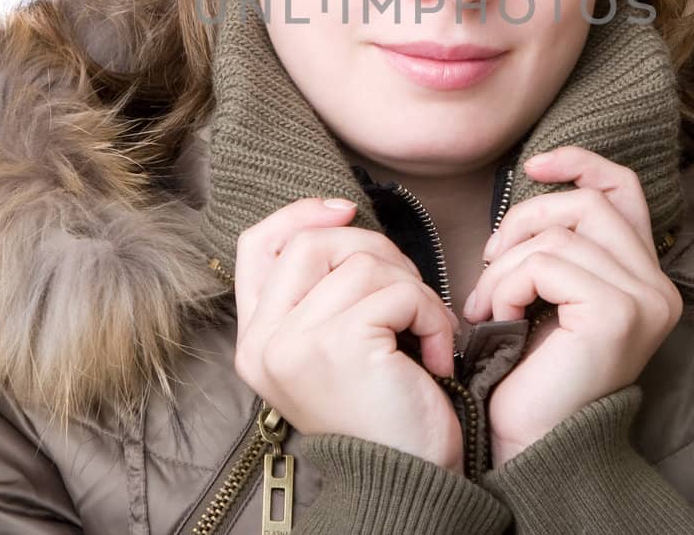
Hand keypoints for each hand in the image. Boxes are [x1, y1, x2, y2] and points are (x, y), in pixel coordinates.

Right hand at [232, 197, 467, 472]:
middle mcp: (263, 342)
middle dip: (375, 250)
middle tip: (408, 293)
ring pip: (363, 262)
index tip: (345, 207)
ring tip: (426, 334)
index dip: (300, 214)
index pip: (258, 246)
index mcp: (256, 341)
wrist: (406, 485)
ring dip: (413, 289)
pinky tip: (437, 355)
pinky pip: (398, 291)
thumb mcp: (334, 350)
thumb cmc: (382, 415)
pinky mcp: (338, 345)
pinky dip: (432, 314)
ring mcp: (295, 343)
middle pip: (314, 243)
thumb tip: (341, 216)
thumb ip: (320, 294)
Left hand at [462, 147, 681, 465]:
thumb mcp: (548, 295)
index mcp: (645, 279)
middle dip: (526, 219)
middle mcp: (657, 288)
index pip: (623, 190)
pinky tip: (497, 319)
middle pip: (588, 203)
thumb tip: (539, 179)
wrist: (531, 444)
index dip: (580, 163)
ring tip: (486, 305)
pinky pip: (546, 265)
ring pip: (559, 235)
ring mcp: (643, 300)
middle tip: (490, 261)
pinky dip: (507, 286)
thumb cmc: (530, 374)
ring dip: (505, 266)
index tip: (533, 164)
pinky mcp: (616, 313)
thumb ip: (560, 246)